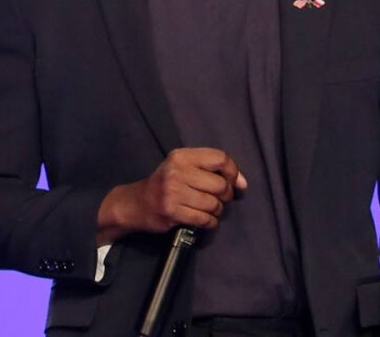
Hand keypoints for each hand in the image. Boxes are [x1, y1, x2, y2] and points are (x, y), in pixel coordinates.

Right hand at [96, 147, 247, 244]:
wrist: (136, 203)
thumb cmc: (166, 184)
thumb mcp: (184, 168)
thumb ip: (213, 171)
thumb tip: (243, 183)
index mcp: (182, 156)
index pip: (220, 158)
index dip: (233, 171)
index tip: (235, 182)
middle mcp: (177, 171)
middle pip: (220, 184)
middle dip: (226, 195)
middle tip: (219, 199)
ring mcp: (173, 192)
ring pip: (214, 204)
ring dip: (217, 211)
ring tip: (210, 210)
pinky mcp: (172, 212)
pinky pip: (204, 219)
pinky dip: (210, 222)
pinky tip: (205, 220)